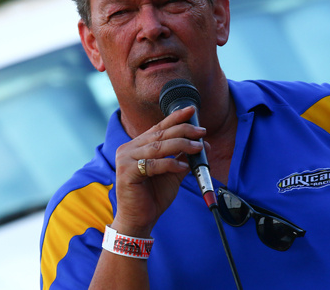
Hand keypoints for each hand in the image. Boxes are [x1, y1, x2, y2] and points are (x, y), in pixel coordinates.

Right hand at [111, 106, 206, 237]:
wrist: (139, 220)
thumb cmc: (153, 196)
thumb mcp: (173, 172)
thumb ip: (184, 157)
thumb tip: (203, 144)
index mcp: (138, 145)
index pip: (159, 127)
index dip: (176, 117)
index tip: (192, 110)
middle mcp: (129, 148)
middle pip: (161, 134)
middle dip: (184, 130)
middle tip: (202, 131)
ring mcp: (126, 159)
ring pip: (159, 147)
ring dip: (181, 145)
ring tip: (198, 147)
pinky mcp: (127, 172)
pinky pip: (153, 164)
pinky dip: (171, 164)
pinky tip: (183, 168)